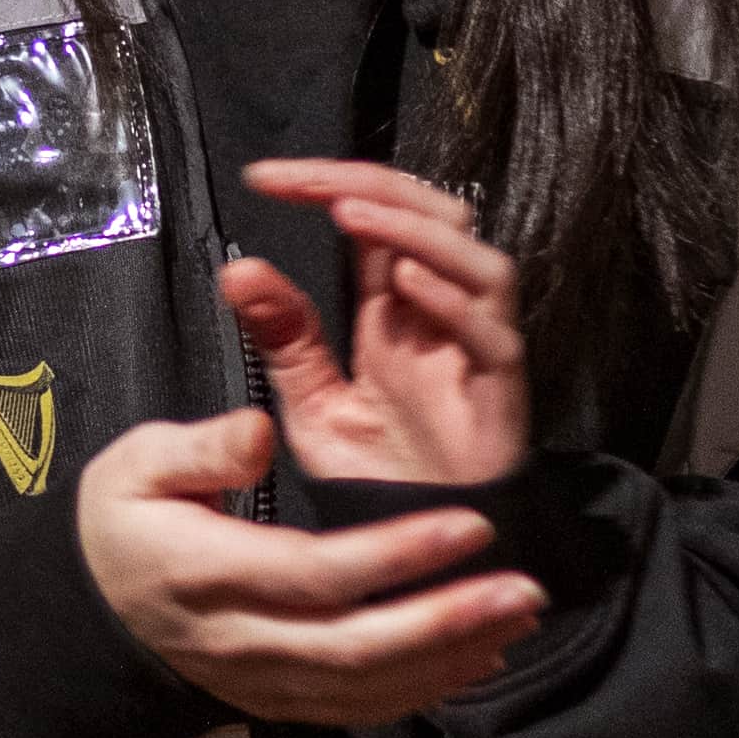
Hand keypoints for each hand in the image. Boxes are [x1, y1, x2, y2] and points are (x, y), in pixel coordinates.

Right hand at [75, 405, 538, 727]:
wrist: (90, 612)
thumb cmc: (122, 522)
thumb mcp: (134, 464)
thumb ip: (198, 449)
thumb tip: (261, 434)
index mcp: (205, 573)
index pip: (316, 573)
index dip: (398, 555)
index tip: (471, 525)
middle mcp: (238, 641)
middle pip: (355, 646)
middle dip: (448, 622)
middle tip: (525, 590)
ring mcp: (259, 683)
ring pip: (366, 687)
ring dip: (450, 657)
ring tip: (519, 618)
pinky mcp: (277, 703)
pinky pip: (358, 709)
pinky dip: (424, 690)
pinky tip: (477, 658)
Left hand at [221, 161, 528, 489]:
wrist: (421, 559)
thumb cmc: (379, 480)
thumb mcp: (313, 403)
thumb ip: (286, 339)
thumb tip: (238, 269)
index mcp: (395, 311)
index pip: (376, 219)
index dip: (329, 185)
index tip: (264, 178)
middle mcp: (442, 318)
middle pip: (437, 216)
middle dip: (375, 185)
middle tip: (309, 183)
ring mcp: (477, 351)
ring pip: (479, 262)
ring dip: (417, 229)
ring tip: (353, 214)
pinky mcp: (500, 396)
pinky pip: (495, 336)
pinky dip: (454, 301)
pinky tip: (405, 284)